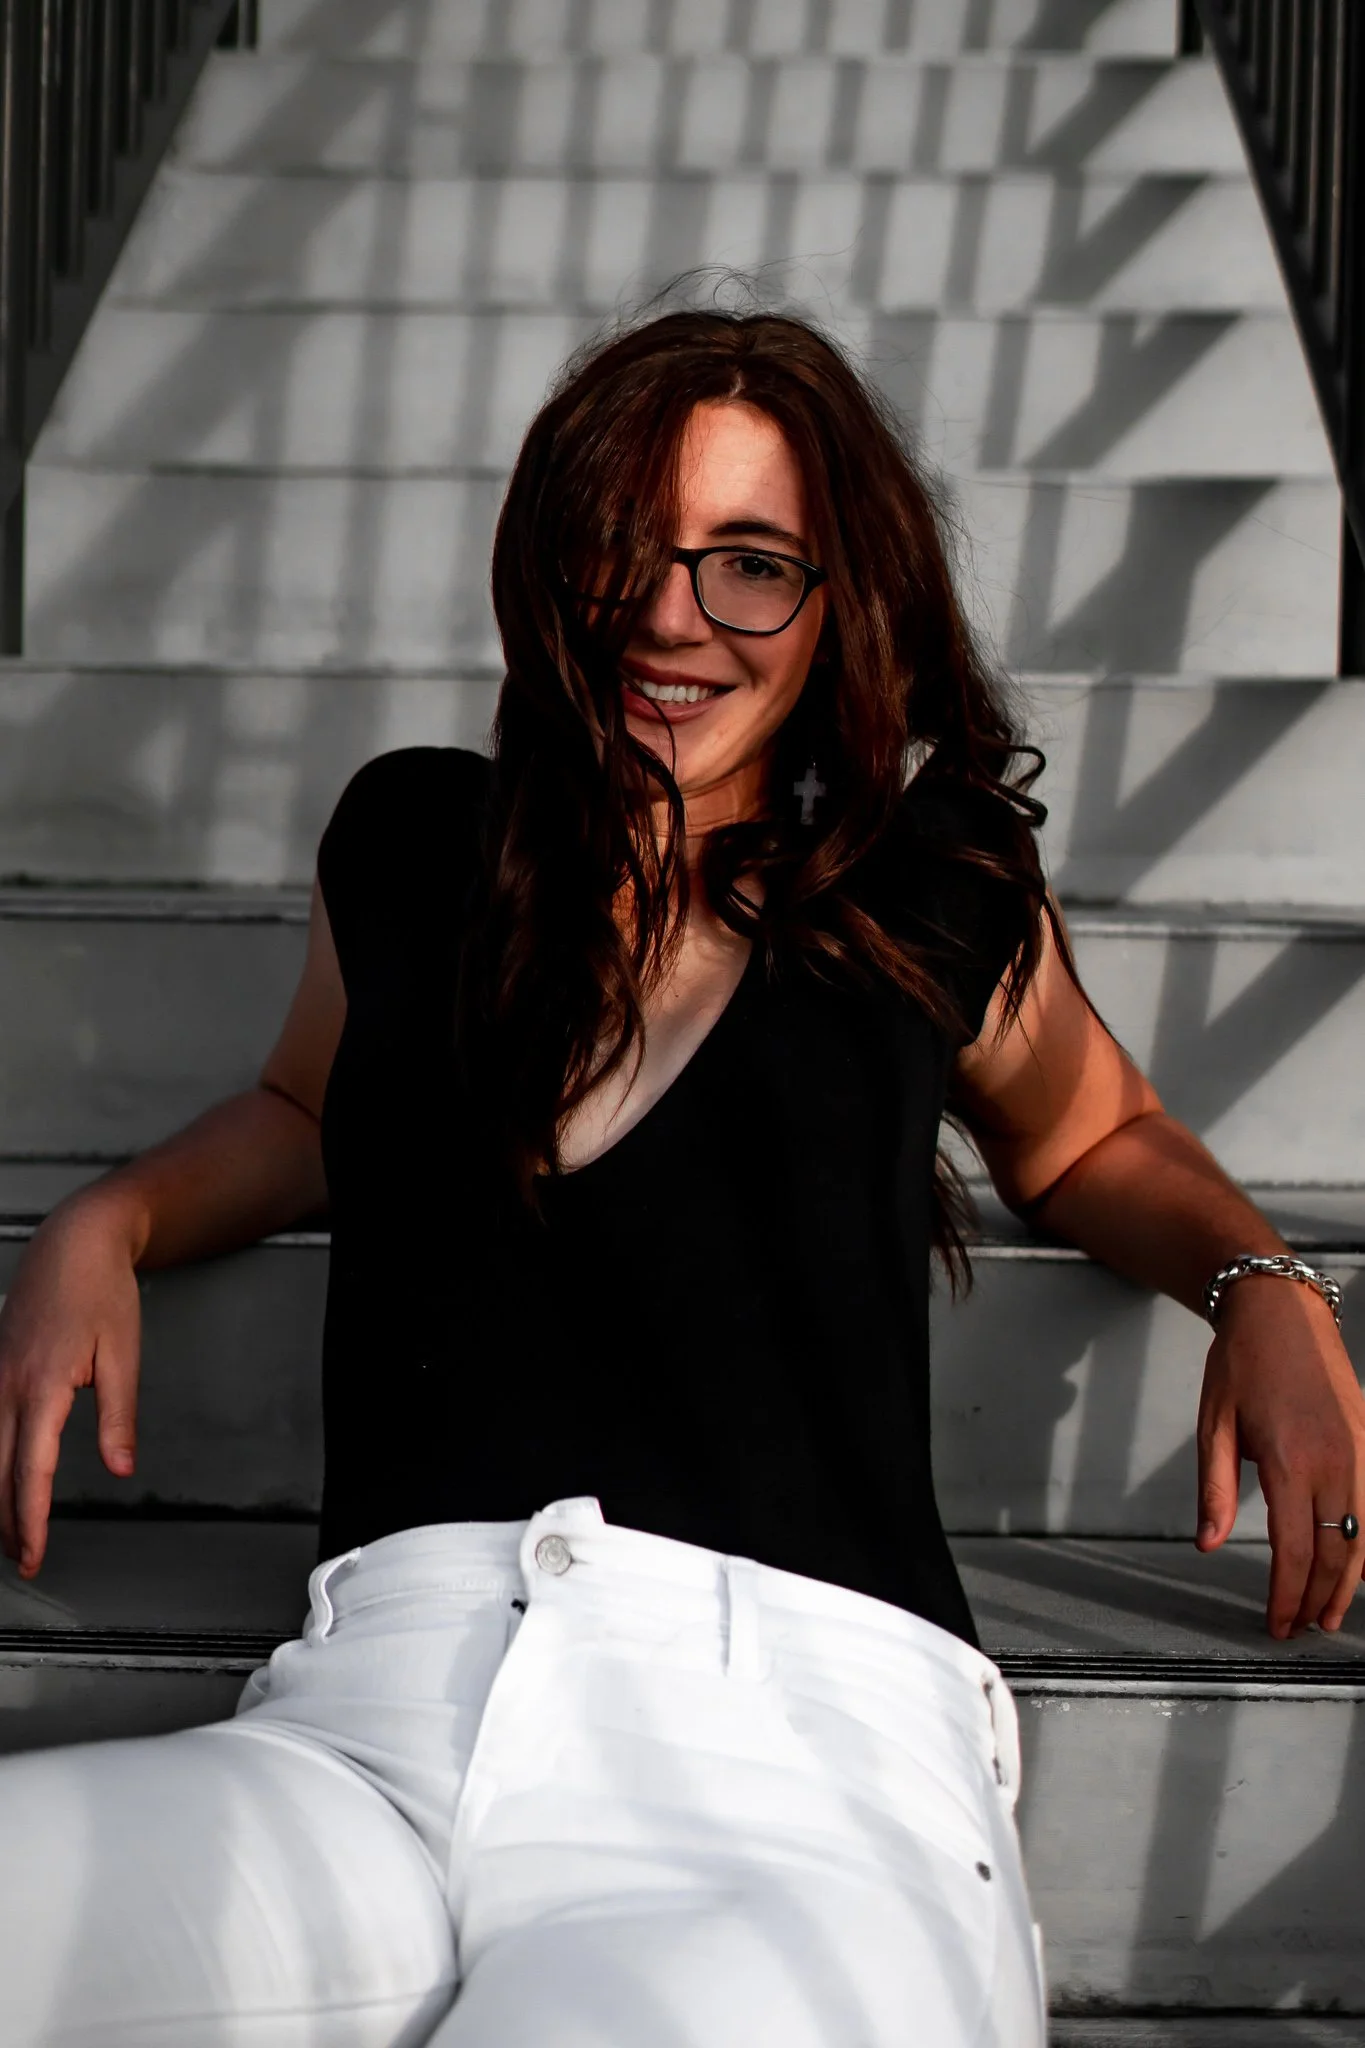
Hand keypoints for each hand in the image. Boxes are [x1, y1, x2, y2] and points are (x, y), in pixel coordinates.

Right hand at [0, 1197, 143, 1579]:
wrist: (75, 1241)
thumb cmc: (102, 1291)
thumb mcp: (124, 1355)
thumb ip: (119, 1416)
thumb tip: (119, 1468)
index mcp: (42, 1386)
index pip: (31, 1470)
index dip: (31, 1519)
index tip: (34, 1554)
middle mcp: (6, 1386)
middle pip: (0, 1471)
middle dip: (9, 1522)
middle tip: (25, 1561)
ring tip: (12, 1534)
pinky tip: (0, 1480)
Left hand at [1195, 1274, 1364, 1637]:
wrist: (1281, 1311)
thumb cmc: (1241, 1364)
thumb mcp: (1213, 1424)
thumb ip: (1214, 1489)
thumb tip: (1208, 1544)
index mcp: (1291, 1461)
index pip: (1294, 1549)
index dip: (1286, 1595)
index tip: (1276, 1625)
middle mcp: (1336, 1461)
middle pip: (1336, 1552)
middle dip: (1318, 1598)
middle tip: (1300, 1629)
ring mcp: (1361, 1452)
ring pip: (1364, 1535)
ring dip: (1348, 1581)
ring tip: (1328, 1614)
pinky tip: (1351, 1565)